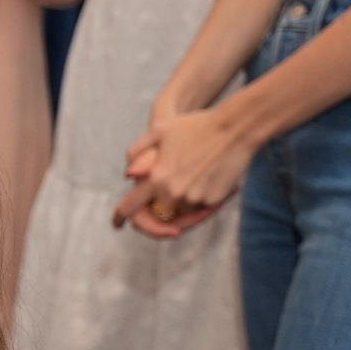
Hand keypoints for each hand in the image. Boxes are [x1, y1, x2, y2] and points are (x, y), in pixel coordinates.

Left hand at [113, 105, 257, 237]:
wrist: (234, 129)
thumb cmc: (194, 125)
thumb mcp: (158, 130)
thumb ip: (137, 152)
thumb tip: (129, 175)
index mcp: (156, 178)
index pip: (130, 207)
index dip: (119, 217)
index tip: (116, 224)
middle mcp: (173, 193)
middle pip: (157, 212)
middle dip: (156, 207)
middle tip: (167, 192)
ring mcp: (194, 199)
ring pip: (180, 212)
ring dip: (179, 204)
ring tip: (189, 179)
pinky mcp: (213, 201)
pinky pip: (199, 209)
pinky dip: (198, 201)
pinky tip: (204, 179)